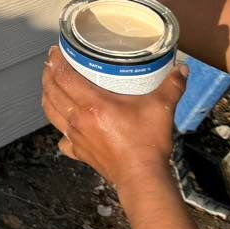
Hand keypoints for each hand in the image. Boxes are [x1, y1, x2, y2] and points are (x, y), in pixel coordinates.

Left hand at [41, 46, 188, 190]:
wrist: (142, 178)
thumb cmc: (147, 143)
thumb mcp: (162, 108)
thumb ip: (172, 85)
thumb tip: (182, 68)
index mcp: (92, 104)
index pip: (64, 77)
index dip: (56, 61)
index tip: (56, 50)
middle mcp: (78, 119)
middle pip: (51, 92)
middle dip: (48, 75)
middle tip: (52, 63)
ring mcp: (76, 137)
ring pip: (51, 112)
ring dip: (48, 96)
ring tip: (52, 86)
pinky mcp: (79, 152)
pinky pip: (61, 138)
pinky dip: (60, 128)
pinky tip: (66, 125)